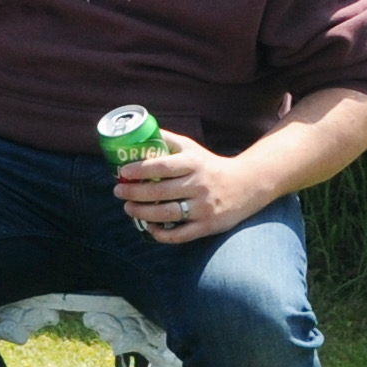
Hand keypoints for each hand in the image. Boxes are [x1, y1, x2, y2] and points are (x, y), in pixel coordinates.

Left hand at [114, 130, 265, 243]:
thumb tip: (138, 131)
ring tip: (128, 208)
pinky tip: (150, 228)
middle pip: (159, 191)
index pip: (162, 166)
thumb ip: (167, 140)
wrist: (247, 184)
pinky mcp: (208, 225)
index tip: (122, 172)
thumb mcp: (191, 148)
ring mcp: (204, 207)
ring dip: (142, 213)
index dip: (139, 170)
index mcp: (193, 164)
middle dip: (133, 193)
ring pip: (167, 213)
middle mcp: (199, 185)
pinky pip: (181, 235)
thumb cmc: (210, 165)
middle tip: (118, 192)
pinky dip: (162, 234)